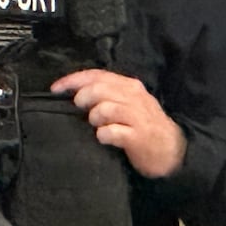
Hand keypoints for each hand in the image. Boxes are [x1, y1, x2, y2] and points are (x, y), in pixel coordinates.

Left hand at [51, 69, 186, 177]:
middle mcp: (133, 97)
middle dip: (83, 99)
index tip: (54, 89)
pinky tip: (106, 138)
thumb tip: (75, 94)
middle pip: (98, 89)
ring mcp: (137, 117)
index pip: (97, 75)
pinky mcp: (137, 137)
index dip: (72, 80)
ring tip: (98, 126)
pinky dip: (103, 135)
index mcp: (129, 86)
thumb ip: (106, 95)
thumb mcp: (127, 104)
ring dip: (94, 118)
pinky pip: (112, 132)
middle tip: (81, 111)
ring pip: (104, 108)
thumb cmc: (143, 127)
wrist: (171, 150)